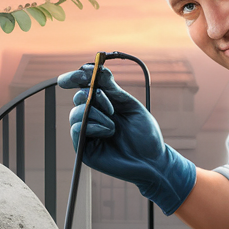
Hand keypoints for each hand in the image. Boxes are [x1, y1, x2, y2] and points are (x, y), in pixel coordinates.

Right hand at [57, 64, 195, 213]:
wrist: (152, 160)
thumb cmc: (144, 134)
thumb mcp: (130, 106)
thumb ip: (112, 88)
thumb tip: (96, 68)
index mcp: (103, 104)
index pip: (83, 87)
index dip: (76, 77)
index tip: (81, 73)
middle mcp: (92, 117)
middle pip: (78, 97)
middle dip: (93, 97)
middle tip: (111, 108)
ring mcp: (87, 133)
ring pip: (76, 113)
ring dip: (96, 114)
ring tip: (114, 127)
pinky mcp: (83, 149)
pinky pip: (76, 129)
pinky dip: (92, 126)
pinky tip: (108, 132)